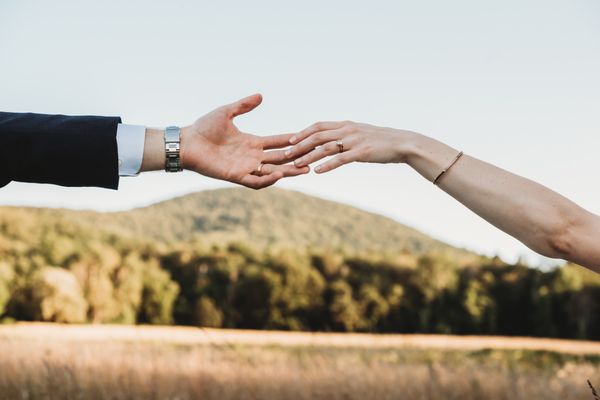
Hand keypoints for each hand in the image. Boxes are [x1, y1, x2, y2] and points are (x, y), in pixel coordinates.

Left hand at [142, 94, 308, 188]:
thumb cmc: (204, 128)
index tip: (308, 138)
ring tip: (304, 170)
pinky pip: (255, 181)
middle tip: (314, 158)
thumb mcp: (227, 112)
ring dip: (288, 172)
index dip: (292, 142)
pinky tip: (279, 174)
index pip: (277, 143)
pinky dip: (268, 179)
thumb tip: (261, 95)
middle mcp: (251, 157)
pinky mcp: (236, 176)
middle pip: (279, 159)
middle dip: (296, 159)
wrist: (187, 142)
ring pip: (272, 172)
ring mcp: (245, 167)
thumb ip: (244, 106)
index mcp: (252, 142)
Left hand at [285, 121, 415, 172]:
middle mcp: (347, 130)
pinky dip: (327, 165)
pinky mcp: (361, 153)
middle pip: (317, 136)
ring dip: (308, 156)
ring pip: (325, 147)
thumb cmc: (381, 141)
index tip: (290, 140)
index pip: (319, 126)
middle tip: (286, 154)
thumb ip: (346, 135)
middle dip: (300, 145)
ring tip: (296, 165)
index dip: (303, 133)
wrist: (403, 143)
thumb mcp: (361, 134)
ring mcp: (354, 141)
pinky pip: (340, 159)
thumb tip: (334, 140)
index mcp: (346, 125)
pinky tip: (317, 172)